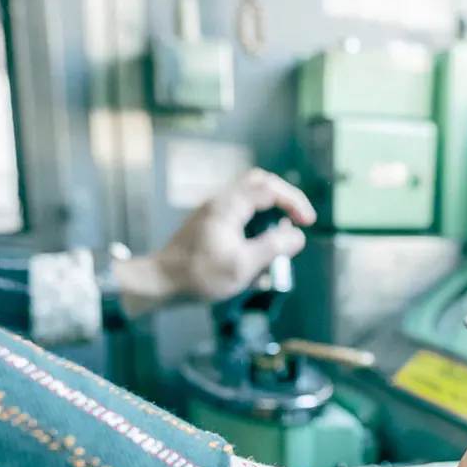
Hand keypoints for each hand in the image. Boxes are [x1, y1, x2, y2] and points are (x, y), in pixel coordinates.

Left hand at [115, 169, 315, 314]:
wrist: (158, 283)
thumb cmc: (199, 276)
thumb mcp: (243, 265)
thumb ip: (274, 247)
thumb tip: (297, 236)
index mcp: (229, 206)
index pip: (270, 188)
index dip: (295, 201)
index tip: (308, 222)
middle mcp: (219, 202)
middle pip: (259, 183)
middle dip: (283, 199)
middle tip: (298, 218)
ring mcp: (211, 212)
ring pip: (248, 199)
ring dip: (268, 215)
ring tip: (277, 242)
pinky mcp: (206, 225)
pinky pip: (237, 216)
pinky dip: (254, 228)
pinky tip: (255, 256)